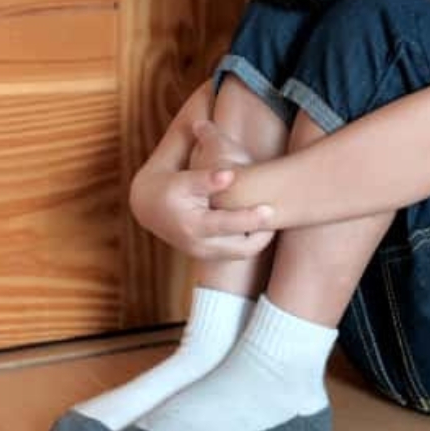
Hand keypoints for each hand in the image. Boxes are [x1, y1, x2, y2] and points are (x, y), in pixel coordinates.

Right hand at [130, 123, 274, 260]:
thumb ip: (206, 179)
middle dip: (263, 234)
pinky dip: (253, 240)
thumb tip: (230, 175)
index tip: (270, 209)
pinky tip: (264, 223)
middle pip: (241, 247)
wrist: (149, 206)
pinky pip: (239, 252)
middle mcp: (200, 246)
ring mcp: (205, 254)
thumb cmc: (170, 186)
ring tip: (275, 217)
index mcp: (193, 226)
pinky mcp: (210, 255)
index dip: (249, 219)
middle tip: (280, 214)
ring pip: (243, 252)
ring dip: (261, 238)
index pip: (226, 226)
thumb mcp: (183, 180)